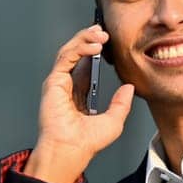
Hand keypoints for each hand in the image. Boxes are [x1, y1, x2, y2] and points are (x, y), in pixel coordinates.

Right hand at [25, 25, 136, 182]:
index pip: (86, 65)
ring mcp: (58, 83)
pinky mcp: (53, 81)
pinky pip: (67, 57)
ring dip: (85, 39)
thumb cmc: (86, 143)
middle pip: (77, 54)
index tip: (108, 42)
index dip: (96, 52)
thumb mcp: (113, 121)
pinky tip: (94, 46)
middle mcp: (67, 86)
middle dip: (89, 39)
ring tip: (101, 35)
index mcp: (78, 94)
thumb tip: (129, 88)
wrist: (71, 150)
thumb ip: (121, 103)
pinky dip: (80, 48)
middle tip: (103, 32)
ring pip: (70, 51)